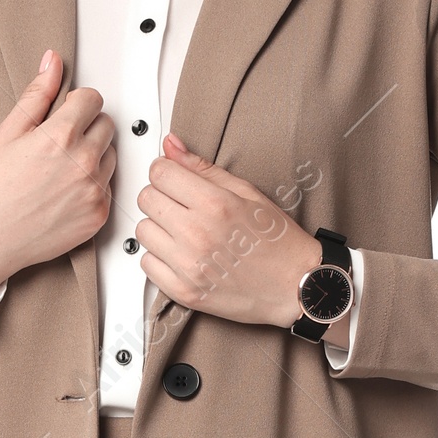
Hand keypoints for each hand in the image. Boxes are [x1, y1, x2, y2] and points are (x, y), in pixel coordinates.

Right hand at [0, 50, 114, 308]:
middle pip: (106, 125)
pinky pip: (108, 188)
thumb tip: (52, 63)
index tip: (65, 113)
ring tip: (59, 170)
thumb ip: (36, 95)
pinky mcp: (99, 216)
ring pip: (110, 156)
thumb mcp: (7, 133)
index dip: (76, 103)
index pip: (92, 99)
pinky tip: (64, 193)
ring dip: (93, 156)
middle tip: (58, 144)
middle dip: (86, 127)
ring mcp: (94, 191)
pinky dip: (92, 187)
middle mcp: (83, 163)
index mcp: (61, 136)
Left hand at [135, 136, 339, 338]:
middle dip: (161, 197)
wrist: (294, 287)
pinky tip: (181, 255)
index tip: (175, 179)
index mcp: (215, 204)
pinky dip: (159, 258)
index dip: (166, 172)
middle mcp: (197, 234)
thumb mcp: (247, 192)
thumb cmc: (277, 241)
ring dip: (158, 228)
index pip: (160, 173)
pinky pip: (146, 265)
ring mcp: (188, 266)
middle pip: (146, 199)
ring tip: (183, 233)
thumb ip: (203, 168)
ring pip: (142, 232)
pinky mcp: (184, 291)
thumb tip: (171, 145)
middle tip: (181, 206)